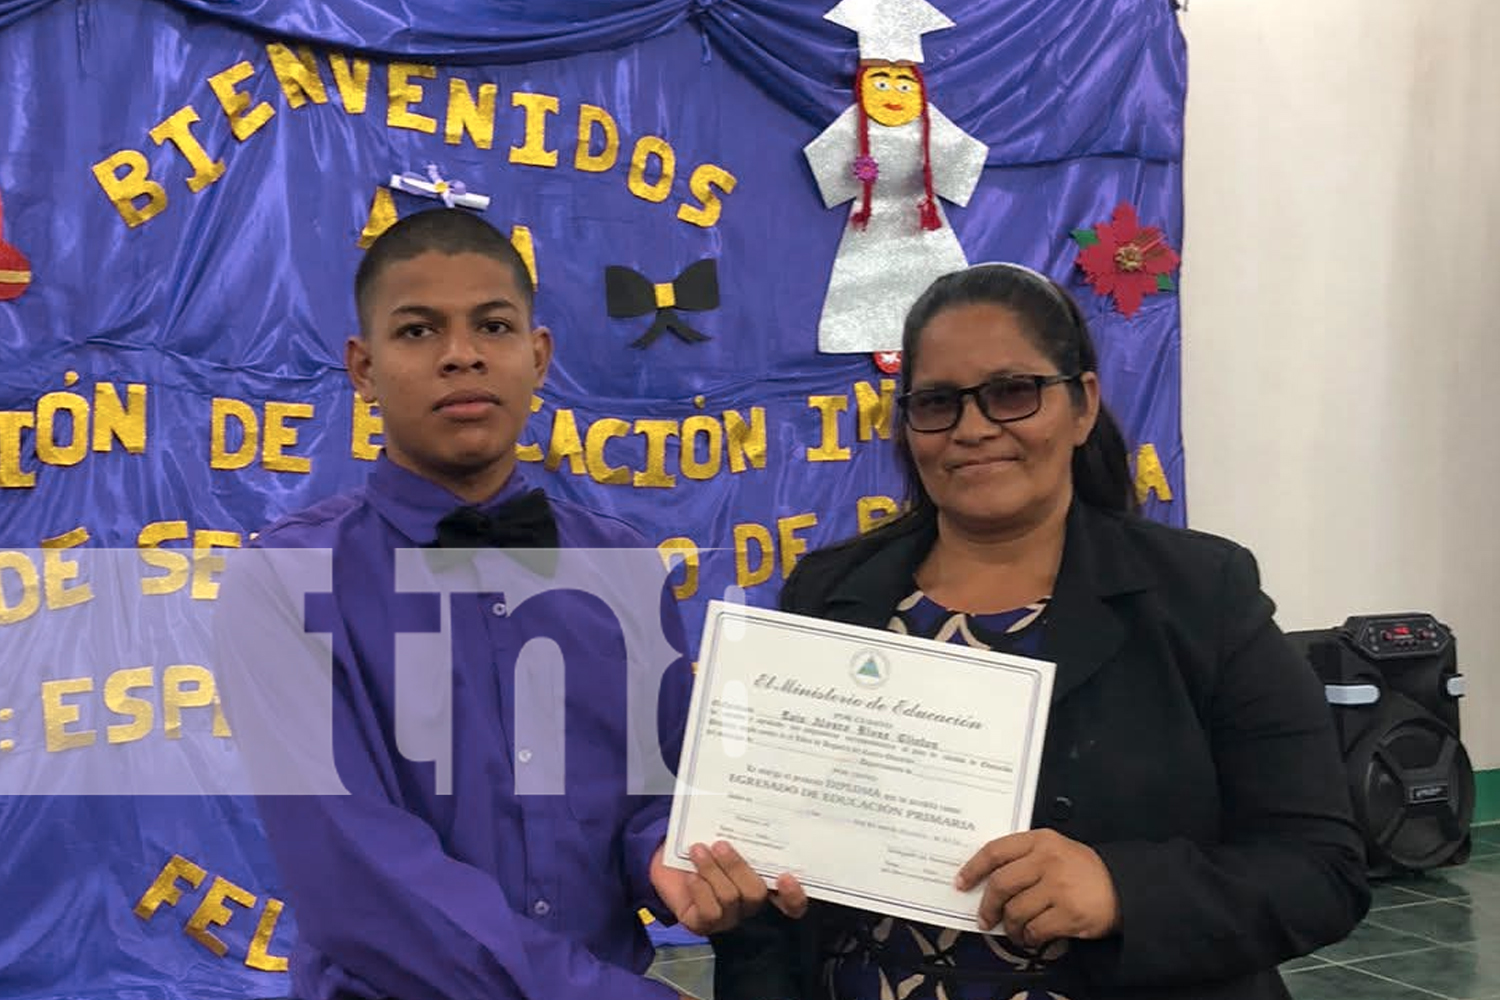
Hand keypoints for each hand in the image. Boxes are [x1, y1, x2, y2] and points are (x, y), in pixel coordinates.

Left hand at [650, 842, 808, 934]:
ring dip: (712, 870)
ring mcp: (727, 917)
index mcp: (762, 883)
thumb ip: (741, 835)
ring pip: (730, 898)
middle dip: (738, 867)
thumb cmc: (701, 845)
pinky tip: (692, 876)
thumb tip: (751, 811)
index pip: (792, 903)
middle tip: (721, 845)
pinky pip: (709, 911)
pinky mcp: (703, 924)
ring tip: (698, 850)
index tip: (786, 876)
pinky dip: (700, 889)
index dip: (794, 896)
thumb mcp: (723, 837)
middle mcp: (748, 904)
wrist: (663, 860)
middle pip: (756, 893)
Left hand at [954, 829, 1119, 947]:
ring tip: (1014, 930)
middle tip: (985, 918)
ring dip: (1010, 926)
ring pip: (1015, 911)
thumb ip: (1024, 857)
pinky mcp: (1069, 913)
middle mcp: (1048, 860)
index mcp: (1040, 840)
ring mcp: (1058, 887)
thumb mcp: (1055, 849)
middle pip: (1000, 884)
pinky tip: (1031, 937)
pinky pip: (1034, 929)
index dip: (973, 868)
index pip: (995, 851)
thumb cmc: (1083, 870)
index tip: (961, 882)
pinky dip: (1028, 938)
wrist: (1123, 887)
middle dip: (987, 905)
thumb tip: (987, 879)